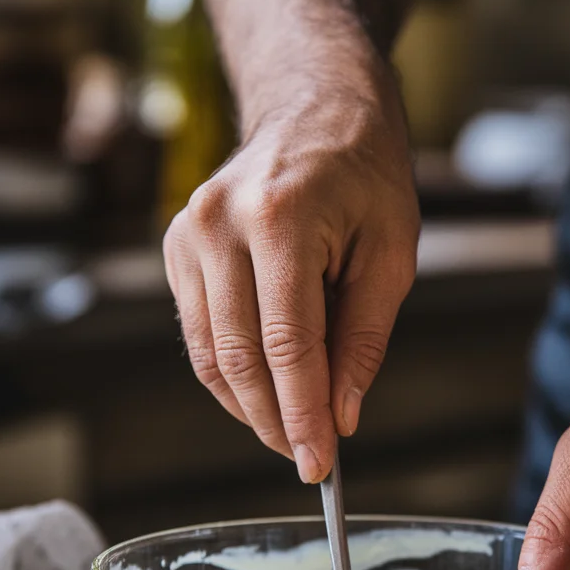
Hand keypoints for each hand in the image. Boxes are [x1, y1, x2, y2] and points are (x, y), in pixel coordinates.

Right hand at [163, 71, 419, 482]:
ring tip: (289, 431)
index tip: (318, 463)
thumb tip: (340, 416)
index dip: (301, 414)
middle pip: (239, 358)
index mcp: (280, 218)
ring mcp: (188, 234)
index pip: (287, 345)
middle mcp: (218, 225)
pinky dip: (231, 374)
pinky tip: (265, 391)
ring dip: (249, 406)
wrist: (313, 105)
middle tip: (307, 459)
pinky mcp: (177, 247)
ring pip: (210, 355)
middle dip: (274, 421)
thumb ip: (364, 339)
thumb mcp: (392, 253)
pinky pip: (200, 334)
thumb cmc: (364, 173)